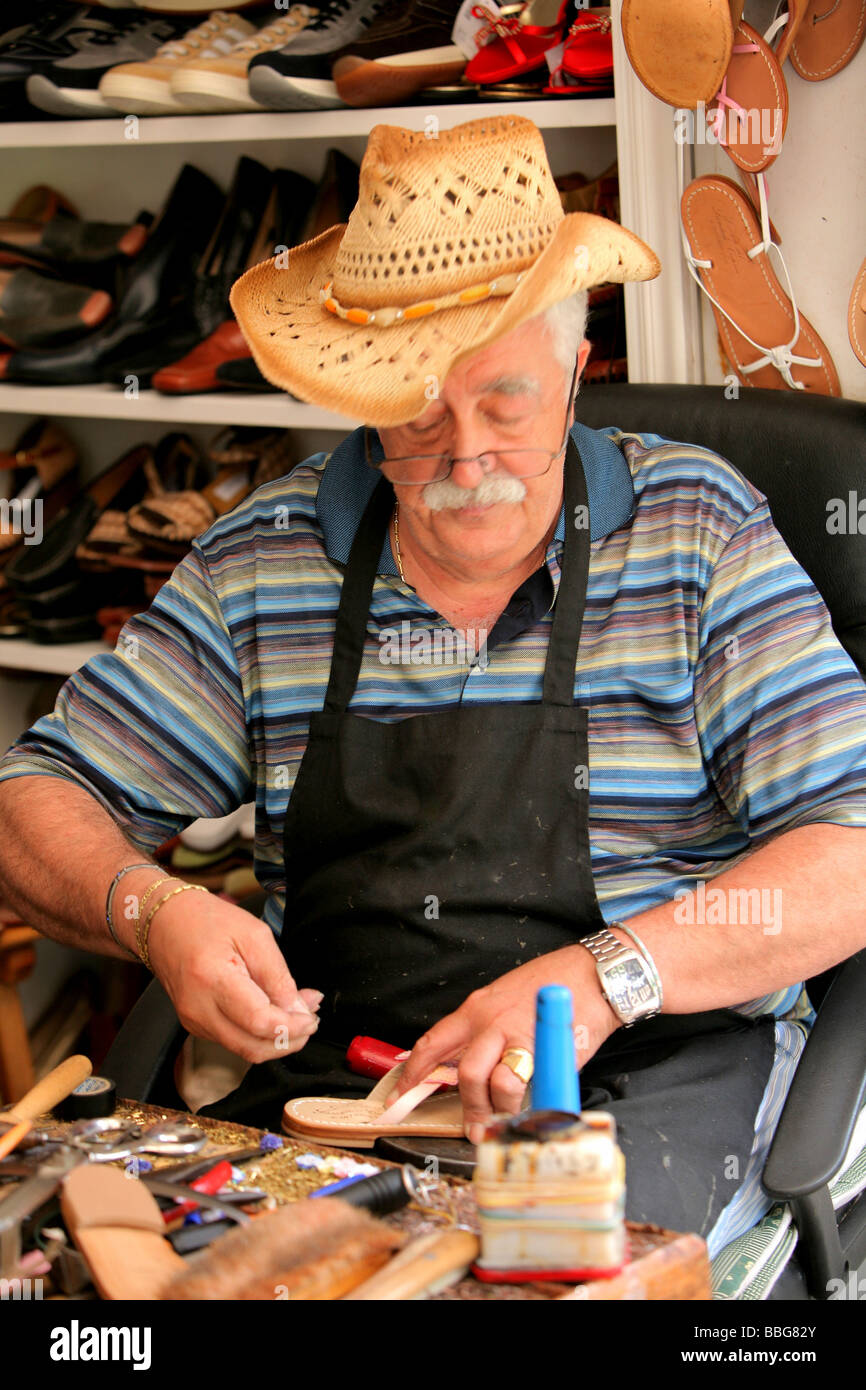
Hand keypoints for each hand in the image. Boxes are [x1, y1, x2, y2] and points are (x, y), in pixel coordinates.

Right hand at [146, 888, 321, 1063]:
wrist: (165, 923)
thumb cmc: (209, 922)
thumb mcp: (255, 936)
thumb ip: (278, 977)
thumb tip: (300, 1010)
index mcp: (212, 980)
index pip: (258, 1022)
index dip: (291, 1026)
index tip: (312, 1017)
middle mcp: (198, 1008)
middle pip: (252, 1047)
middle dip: (288, 1041)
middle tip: (310, 1019)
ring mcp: (194, 1021)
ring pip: (245, 1050)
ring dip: (276, 1040)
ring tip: (296, 1013)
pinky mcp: (195, 1025)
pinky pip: (234, 1040)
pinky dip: (259, 1034)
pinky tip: (273, 1013)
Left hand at [393, 945, 618, 1143]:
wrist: (595, 974)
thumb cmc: (553, 985)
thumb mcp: (505, 999)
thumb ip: (487, 1032)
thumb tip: (476, 1069)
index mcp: (477, 1009)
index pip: (433, 1043)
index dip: (413, 1073)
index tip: (401, 1093)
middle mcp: (492, 1022)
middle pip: (466, 1074)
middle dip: (470, 1108)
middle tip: (474, 1127)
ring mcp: (520, 1037)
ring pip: (495, 1084)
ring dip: (499, 1109)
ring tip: (505, 1120)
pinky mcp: (547, 1053)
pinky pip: (530, 1087)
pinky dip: (530, 1104)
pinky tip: (535, 1104)